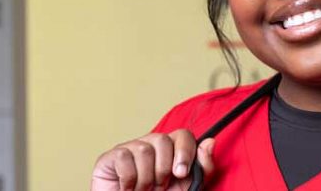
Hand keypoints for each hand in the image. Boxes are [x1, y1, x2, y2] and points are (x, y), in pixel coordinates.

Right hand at [91, 129, 214, 190]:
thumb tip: (210, 142)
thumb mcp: (187, 186)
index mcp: (170, 150)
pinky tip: (128, 188)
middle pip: (163, 139)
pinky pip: (124, 158)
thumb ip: (202, 168)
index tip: (181, 173)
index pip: (183, 135)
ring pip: (144, 150)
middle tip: (159, 186)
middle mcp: (149, 144)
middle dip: (163, 169)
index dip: (184, 151)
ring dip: (147, 178)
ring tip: (144, 189)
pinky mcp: (110, 157)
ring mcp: (129, 149)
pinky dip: (129, 179)